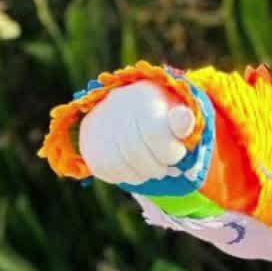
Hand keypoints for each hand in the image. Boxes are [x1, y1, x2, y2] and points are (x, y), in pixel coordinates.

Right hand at [78, 81, 197, 184]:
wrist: (139, 108)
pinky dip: (121, 176)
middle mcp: (117, 102)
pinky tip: (133, 169)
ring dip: (139, 175)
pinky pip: (102, 167)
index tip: (176, 155)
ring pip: (116, 163)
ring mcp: (99, 119)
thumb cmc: (167, 117)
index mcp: (146, 95)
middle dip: (156, 168)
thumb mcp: (181, 118)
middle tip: (164, 168)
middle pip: (134, 152)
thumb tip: (184, 117)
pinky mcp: (87, 135)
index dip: (169, 154)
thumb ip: (184, 124)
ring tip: (149, 169)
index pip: (155, 134)